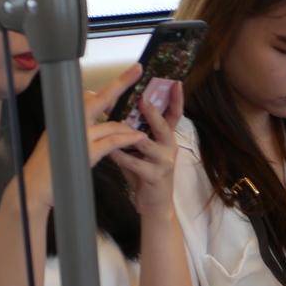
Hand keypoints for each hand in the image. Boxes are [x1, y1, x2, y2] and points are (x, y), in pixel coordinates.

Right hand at [17, 64, 150, 213]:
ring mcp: (78, 136)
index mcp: (66, 117)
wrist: (35, 187)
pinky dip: (126, 139)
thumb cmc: (50, 166)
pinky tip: (138, 137)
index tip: (123, 75)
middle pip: (99, 98)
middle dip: (120, 83)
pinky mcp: (85, 152)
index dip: (107, 90)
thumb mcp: (65, 141)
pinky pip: (111, 142)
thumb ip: (80, 129)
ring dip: (129, 127)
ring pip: (110, 124)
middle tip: (138, 69)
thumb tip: (96, 118)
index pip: (88, 97)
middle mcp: (70, 122)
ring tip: (144, 129)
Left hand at [108, 76, 185, 217]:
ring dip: (129, 135)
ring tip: (115, 126)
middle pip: (164, 125)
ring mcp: (164, 162)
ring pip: (145, 143)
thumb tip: (115, 108)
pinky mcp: (155, 176)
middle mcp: (170, 147)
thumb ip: (134, 132)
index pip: (174, 114)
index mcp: (167, 138)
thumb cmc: (144, 172)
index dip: (176, 99)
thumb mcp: (142, 149)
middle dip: (152, 112)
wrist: (154, 203)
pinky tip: (110, 153)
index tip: (176, 82)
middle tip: (142, 99)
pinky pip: (134, 163)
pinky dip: (120, 156)